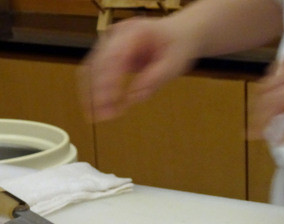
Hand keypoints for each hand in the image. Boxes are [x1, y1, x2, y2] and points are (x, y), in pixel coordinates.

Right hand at [78, 16, 195, 121]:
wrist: (177, 34)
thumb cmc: (177, 47)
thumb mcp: (174, 64)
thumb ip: (154, 79)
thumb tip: (133, 98)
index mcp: (135, 32)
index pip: (115, 55)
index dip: (108, 79)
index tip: (107, 100)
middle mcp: (117, 34)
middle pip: (98, 62)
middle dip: (96, 90)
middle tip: (98, 115)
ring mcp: (110, 42)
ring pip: (91, 67)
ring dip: (90, 92)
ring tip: (95, 116)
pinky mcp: (108, 54)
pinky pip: (95, 71)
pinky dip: (94, 89)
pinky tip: (96, 107)